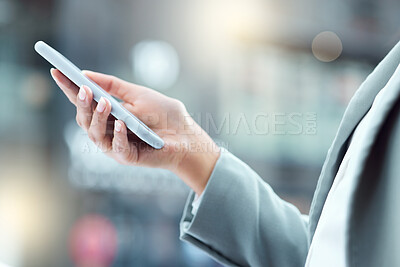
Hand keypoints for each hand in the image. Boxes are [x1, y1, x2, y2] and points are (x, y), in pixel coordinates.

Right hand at [50, 69, 219, 193]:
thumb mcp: (138, 94)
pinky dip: (117, 135)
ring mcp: (115, 145)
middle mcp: (107, 130)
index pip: (85, 101)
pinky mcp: (128, 157)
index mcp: (109, 114)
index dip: (69, 88)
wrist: (187, 135)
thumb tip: (86, 74)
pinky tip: (120, 123)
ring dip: (97, 117)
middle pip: (84, 119)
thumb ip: (114, 86)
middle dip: (81, 103)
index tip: (56, 71)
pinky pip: (116, 148)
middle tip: (82, 88)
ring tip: (103, 102)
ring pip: (94, 134)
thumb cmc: (165, 115)